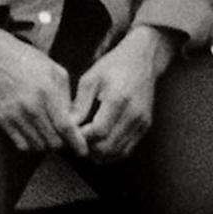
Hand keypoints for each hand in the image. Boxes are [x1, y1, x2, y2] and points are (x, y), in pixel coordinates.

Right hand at [0, 26, 83, 155]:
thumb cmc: (29, 61)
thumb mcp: (57, 72)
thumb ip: (68, 98)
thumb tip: (75, 123)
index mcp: (47, 91)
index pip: (65, 127)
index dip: (76, 142)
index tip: (83, 151)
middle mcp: (30, 105)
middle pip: (53, 141)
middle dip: (64, 144)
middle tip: (66, 139)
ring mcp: (14, 114)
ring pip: (38, 146)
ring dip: (48, 145)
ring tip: (52, 136)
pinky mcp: (2, 119)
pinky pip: (21, 145)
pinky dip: (32, 145)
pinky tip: (37, 135)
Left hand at [69, 25, 176, 160]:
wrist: (142, 59)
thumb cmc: (114, 65)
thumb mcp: (91, 78)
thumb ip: (79, 104)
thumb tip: (67, 126)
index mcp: (118, 99)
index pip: (98, 132)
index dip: (82, 138)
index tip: (70, 134)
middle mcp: (133, 114)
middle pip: (107, 146)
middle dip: (88, 148)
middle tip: (75, 141)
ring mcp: (142, 122)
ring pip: (117, 152)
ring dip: (99, 154)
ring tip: (85, 144)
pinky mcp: (145, 127)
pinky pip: (127, 149)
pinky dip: (111, 153)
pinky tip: (99, 145)